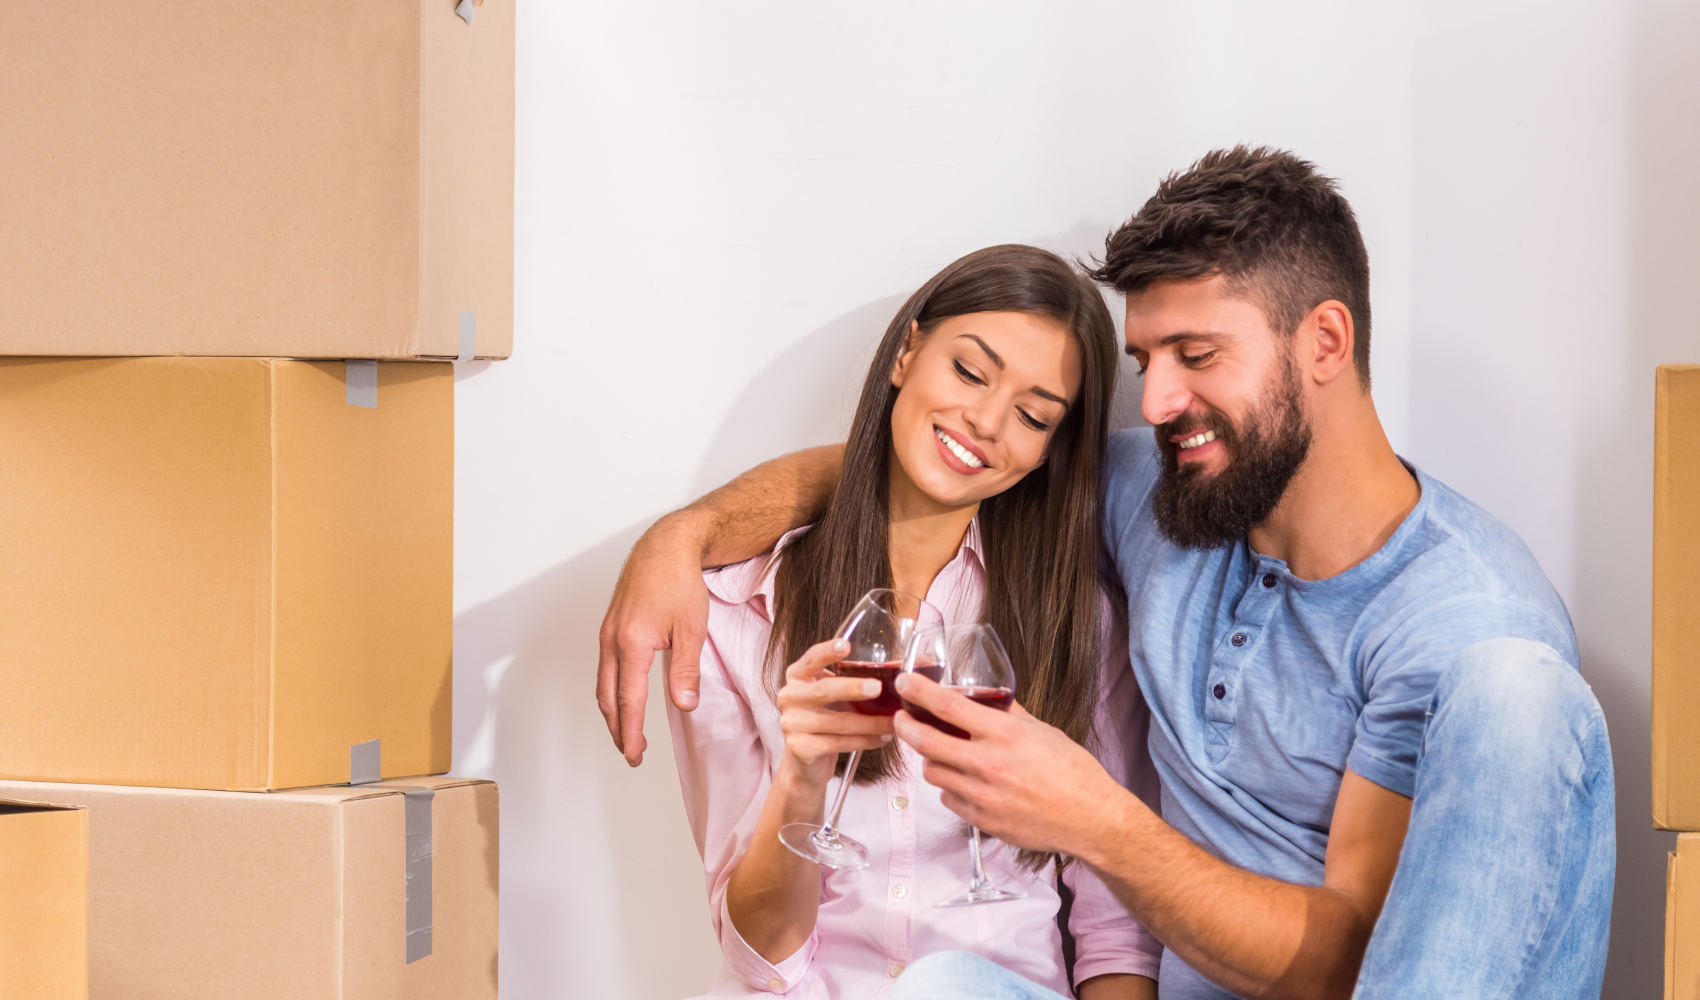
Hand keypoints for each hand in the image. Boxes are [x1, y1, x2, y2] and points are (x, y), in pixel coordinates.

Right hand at [596, 515, 710, 765]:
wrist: (665, 545)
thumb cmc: (679, 581)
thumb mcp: (692, 628)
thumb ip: (686, 671)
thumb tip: (685, 706)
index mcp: (631, 644)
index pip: (628, 700)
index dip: (631, 731)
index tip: (635, 754)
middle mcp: (612, 640)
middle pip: (608, 698)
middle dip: (619, 728)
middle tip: (632, 752)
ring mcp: (607, 632)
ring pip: (603, 683)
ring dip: (613, 711)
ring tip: (628, 731)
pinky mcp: (610, 625)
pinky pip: (605, 666)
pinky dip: (611, 689)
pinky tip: (624, 694)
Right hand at [776, 638, 893, 785]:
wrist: (806, 762)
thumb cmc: (827, 719)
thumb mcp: (837, 695)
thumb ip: (860, 678)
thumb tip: (918, 661)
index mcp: (798, 676)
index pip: (811, 658)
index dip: (827, 651)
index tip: (846, 646)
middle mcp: (790, 696)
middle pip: (823, 690)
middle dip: (853, 688)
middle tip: (878, 688)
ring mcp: (791, 723)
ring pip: (837, 722)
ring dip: (869, 723)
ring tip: (894, 723)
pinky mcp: (799, 748)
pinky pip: (837, 743)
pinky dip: (863, 741)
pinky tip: (881, 739)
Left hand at [892, 671, 1120, 855]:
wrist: (1090, 819)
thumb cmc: (1073, 772)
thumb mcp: (1042, 731)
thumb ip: (1008, 714)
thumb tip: (986, 698)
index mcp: (1004, 735)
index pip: (948, 706)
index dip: (919, 692)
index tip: (905, 684)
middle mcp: (988, 764)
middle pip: (925, 742)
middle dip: (906, 726)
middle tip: (903, 718)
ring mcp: (981, 795)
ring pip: (932, 772)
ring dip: (931, 759)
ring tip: (941, 752)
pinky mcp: (981, 820)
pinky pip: (948, 798)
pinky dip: (950, 787)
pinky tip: (965, 781)